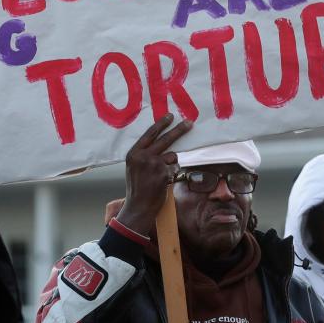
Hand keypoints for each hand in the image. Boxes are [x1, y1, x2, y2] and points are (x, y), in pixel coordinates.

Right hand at [116, 114, 191, 235]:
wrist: (138, 206)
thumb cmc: (137, 188)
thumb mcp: (134, 167)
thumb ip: (144, 155)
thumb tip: (163, 145)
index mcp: (134, 153)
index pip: (150, 134)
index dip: (161, 124)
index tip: (170, 116)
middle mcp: (143, 156)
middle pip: (165, 139)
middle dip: (179, 130)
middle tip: (190, 123)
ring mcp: (154, 165)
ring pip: (172, 157)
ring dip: (170, 165)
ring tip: (159, 177)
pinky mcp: (164, 174)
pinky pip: (175, 169)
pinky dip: (172, 175)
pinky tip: (162, 183)